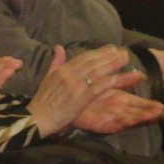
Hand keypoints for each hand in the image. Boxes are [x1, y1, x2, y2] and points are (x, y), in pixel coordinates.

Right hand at [28, 45, 153, 136]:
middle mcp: (70, 74)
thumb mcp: (47, 77)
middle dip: (109, 56)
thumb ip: (56, 61)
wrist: (38, 116)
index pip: (83, 57)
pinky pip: (97, 88)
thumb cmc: (42, 99)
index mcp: (62, 69)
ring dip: (112, 65)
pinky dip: (108, 82)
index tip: (111, 48)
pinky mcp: (80, 98)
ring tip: (125, 60)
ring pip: (97, 72)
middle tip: (123, 51)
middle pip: (93, 62)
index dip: (98, 52)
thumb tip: (58, 47)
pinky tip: (119, 78)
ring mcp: (75, 86)